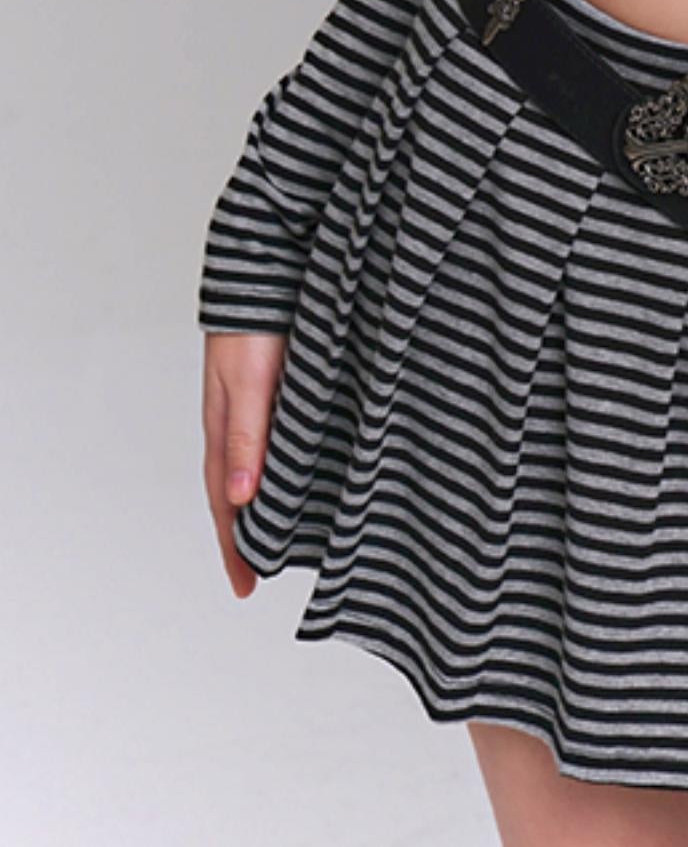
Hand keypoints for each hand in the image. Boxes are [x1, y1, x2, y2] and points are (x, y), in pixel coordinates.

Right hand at [201, 328, 286, 596]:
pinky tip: (298, 474)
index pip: (226, 501)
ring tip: (279, 538)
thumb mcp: (250, 384)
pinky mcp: (274, 387)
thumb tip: (243, 499)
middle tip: (257, 576)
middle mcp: (235, 421)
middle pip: (235, 492)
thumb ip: (248, 437)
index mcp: (223, 427)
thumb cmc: (252, 324)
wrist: (264, 266)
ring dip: (262, 503)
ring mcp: (252, 405)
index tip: (246, 587)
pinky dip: (277, 467)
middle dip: (244, 535)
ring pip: (254, 467)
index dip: (235, 545)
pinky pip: (271, 439)